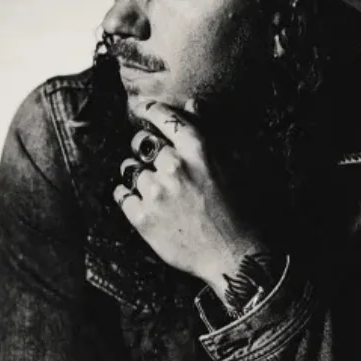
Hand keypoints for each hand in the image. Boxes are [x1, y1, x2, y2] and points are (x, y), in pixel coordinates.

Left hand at [113, 100, 263, 292]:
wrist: (234, 256)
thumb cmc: (239, 209)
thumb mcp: (233, 164)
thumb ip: (207, 131)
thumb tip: (191, 103)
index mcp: (198, 150)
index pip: (165, 118)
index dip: (150, 110)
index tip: (143, 110)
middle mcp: (174, 167)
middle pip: (141, 143)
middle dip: (145, 149)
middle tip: (156, 163)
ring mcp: (156, 193)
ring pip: (130, 169)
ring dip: (138, 175)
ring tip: (156, 190)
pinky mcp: (142, 218)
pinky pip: (121, 195)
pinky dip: (128, 197)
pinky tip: (145, 204)